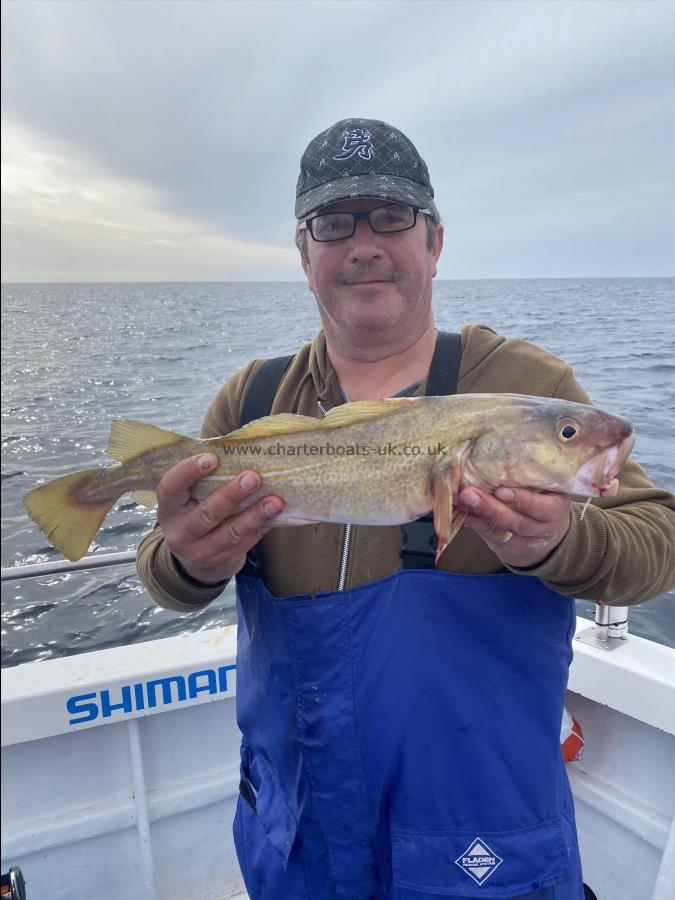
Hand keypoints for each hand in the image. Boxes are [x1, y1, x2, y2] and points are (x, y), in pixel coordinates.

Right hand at [157, 453, 283, 584]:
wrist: (197, 561)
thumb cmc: (196, 514)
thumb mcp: (189, 500)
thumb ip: (204, 481)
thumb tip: (238, 451)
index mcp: (168, 509)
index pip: (171, 488)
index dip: (188, 472)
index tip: (212, 458)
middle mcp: (181, 533)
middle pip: (208, 513)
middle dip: (232, 495)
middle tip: (253, 477)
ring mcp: (202, 551)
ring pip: (231, 532)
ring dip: (255, 515)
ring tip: (275, 501)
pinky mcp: (224, 561)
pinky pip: (247, 542)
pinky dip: (262, 526)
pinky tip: (277, 514)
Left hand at [457, 486, 570, 568]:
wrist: (546, 535)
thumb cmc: (544, 498)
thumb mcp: (548, 488)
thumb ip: (531, 476)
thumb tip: (499, 453)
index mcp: (556, 507)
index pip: (543, 508)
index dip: (523, 500)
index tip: (501, 490)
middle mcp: (542, 527)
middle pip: (517, 520)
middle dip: (491, 507)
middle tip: (470, 493)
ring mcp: (524, 539)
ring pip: (501, 529)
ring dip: (478, 513)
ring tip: (462, 499)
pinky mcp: (506, 545)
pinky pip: (489, 534)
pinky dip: (473, 521)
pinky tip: (461, 510)